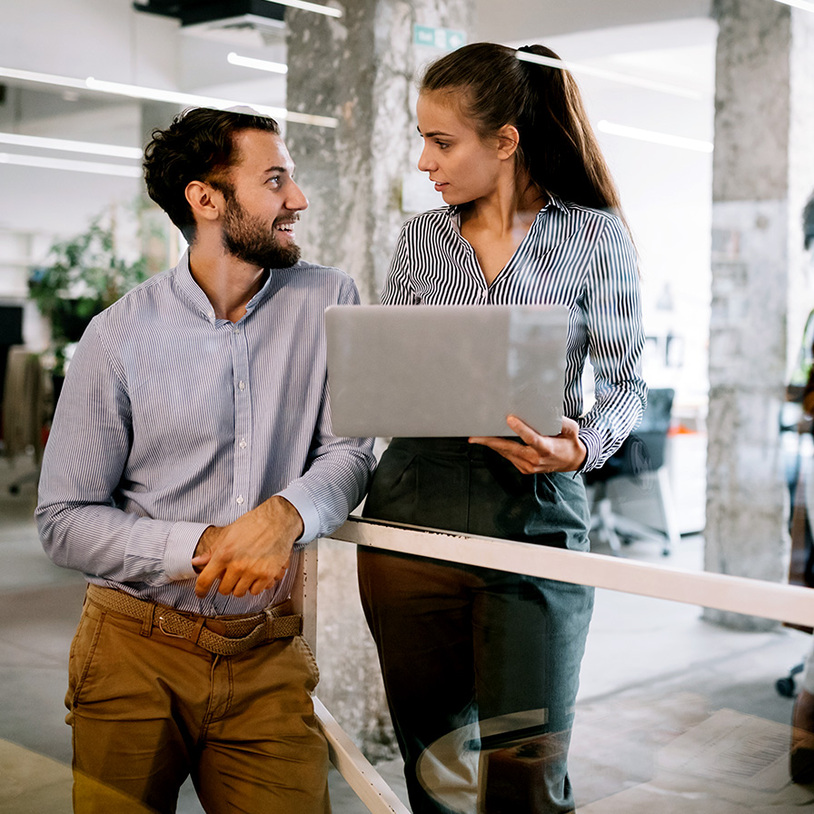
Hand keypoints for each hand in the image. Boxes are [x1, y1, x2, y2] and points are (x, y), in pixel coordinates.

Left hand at [191, 496, 303, 597]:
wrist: (277, 520)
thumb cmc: (254, 523)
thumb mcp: (228, 533)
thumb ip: (212, 551)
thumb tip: (198, 561)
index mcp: (224, 553)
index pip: (205, 580)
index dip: (201, 590)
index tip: (201, 592)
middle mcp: (237, 564)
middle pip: (224, 589)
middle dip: (225, 584)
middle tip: (231, 575)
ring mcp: (252, 571)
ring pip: (239, 592)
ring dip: (240, 586)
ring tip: (244, 574)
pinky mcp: (267, 575)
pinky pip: (256, 591)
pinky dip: (255, 585)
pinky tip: (256, 575)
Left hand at [469, 415, 586, 474]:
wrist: (572, 462)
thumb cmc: (570, 442)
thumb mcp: (572, 430)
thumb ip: (563, 422)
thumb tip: (551, 413)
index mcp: (547, 449)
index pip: (531, 438)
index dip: (520, 429)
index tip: (509, 419)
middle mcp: (536, 460)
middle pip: (509, 449)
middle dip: (490, 442)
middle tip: (474, 437)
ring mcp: (529, 466)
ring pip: (506, 453)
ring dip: (491, 445)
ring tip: (477, 437)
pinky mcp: (525, 469)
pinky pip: (509, 457)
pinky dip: (500, 448)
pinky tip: (491, 441)